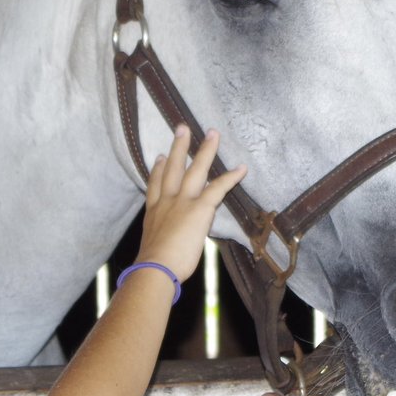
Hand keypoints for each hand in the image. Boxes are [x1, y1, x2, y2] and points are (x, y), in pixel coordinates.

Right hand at [136, 126, 246, 283]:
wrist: (155, 267)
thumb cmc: (153, 266)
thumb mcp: (154, 246)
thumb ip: (163, 238)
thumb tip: (167, 247)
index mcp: (153, 212)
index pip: (155, 185)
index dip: (158, 169)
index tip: (161, 157)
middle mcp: (166, 201)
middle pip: (173, 168)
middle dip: (178, 147)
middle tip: (182, 128)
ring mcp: (183, 202)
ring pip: (195, 169)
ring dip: (205, 150)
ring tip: (213, 133)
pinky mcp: (200, 208)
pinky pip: (218, 188)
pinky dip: (231, 177)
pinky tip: (242, 168)